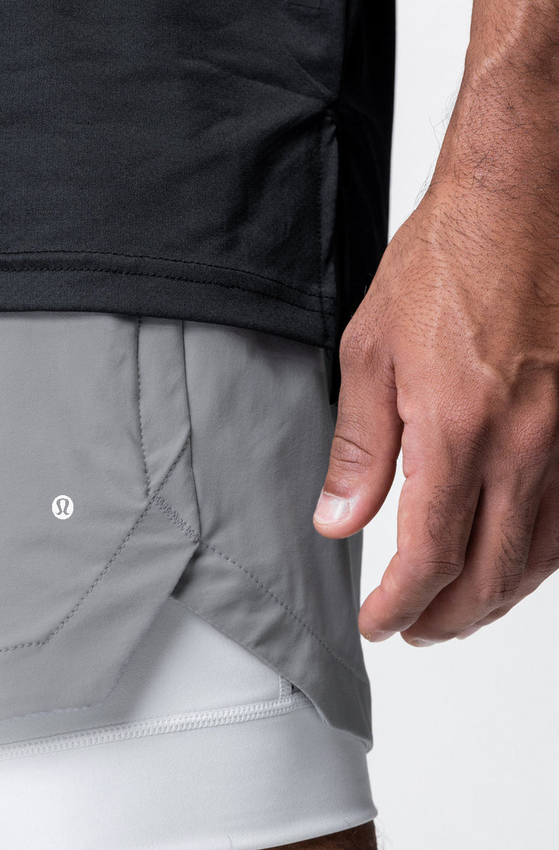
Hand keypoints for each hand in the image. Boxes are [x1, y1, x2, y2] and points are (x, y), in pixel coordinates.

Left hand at [312, 168, 558, 645]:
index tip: (376, 623)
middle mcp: (529, 445)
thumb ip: (360, 448)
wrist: (528, 191)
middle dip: (448, 616)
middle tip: (414, 630)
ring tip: (459, 609)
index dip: (399, 605)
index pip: (430, 557)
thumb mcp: (370, 352)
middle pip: (493, 573)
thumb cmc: (447, 259)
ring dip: (499, 596)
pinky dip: (545, 555)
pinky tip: (517, 559)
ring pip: (545, 555)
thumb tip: (339, 520)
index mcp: (460, 430)